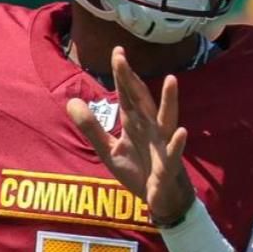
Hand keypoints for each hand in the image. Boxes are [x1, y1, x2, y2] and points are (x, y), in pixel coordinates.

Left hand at [66, 47, 194, 224]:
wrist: (161, 199)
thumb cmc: (138, 171)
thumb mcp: (109, 151)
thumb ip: (91, 128)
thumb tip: (71, 102)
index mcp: (135, 123)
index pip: (127, 94)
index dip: (122, 74)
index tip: (117, 51)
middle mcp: (150, 128)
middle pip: (141, 100)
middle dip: (132, 80)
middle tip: (122, 58)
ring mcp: (162, 144)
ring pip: (166, 119)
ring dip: (169, 101)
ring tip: (171, 81)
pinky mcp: (169, 166)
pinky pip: (174, 153)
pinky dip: (177, 143)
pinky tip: (182, 132)